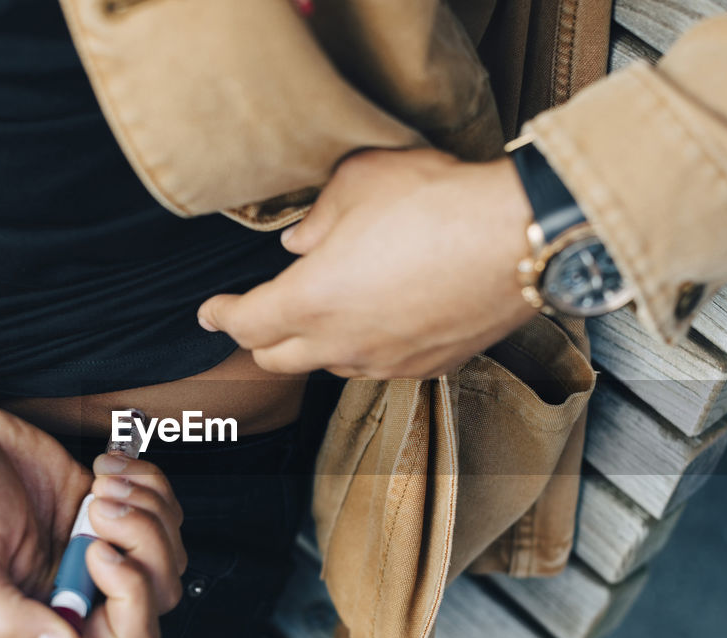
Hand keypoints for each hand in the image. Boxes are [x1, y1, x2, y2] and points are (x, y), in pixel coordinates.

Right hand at [0, 384, 185, 637]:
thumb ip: (10, 621)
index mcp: (52, 614)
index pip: (130, 636)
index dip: (133, 595)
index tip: (97, 549)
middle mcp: (83, 586)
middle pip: (162, 590)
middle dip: (146, 541)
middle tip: (101, 505)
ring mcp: (102, 543)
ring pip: (170, 547)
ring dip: (148, 507)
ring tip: (102, 484)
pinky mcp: (110, 504)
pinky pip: (162, 506)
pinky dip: (148, 481)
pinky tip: (107, 467)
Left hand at [197, 147, 537, 378]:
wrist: (515, 238)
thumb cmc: (435, 202)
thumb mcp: (357, 182)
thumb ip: (316, 217)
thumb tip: (299, 240)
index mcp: (310, 300)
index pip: (246, 323)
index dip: (221, 317)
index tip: (210, 311)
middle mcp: (343, 344)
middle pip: (277, 360)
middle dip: (260, 338)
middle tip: (259, 314)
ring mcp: (388, 362)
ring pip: (330, 367)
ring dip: (317, 345)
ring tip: (328, 310)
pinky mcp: (430, 366)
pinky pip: (382, 366)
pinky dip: (368, 347)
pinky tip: (382, 318)